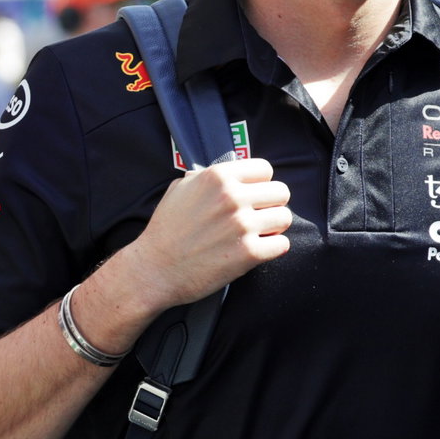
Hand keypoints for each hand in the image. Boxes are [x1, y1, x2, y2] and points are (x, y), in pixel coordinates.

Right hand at [118, 157, 291, 312]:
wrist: (154, 269)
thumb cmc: (166, 229)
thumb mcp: (180, 189)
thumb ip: (208, 178)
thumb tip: (231, 174)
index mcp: (217, 177)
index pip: (265, 169)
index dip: (260, 183)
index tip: (253, 194)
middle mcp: (232, 197)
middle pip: (281, 192)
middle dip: (270, 204)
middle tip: (256, 216)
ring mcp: (242, 225)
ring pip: (285, 217)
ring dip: (274, 227)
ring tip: (256, 234)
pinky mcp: (249, 254)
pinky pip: (282, 244)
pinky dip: (272, 249)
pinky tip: (256, 250)